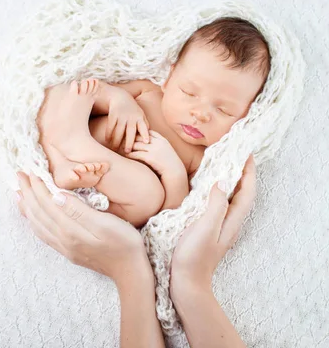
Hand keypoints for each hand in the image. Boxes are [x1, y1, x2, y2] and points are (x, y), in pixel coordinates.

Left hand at [15, 172, 150, 282]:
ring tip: (18, 193)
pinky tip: (32, 216)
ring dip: (27, 207)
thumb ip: (79, 210)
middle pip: (38, 213)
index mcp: (71, 230)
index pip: (48, 203)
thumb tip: (56, 196)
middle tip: (19, 175)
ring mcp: (64, 248)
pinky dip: (33, 222)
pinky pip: (43, 235)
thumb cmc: (124, 243)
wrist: (130, 271)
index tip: (30, 171)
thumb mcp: (106, 223)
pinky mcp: (67, 252)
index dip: (38, 186)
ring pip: (37, 224)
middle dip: (27, 193)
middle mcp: (63, 240)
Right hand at [105, 90, 149, 153]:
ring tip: (115, 148)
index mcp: (139, 118)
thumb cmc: (132, 109)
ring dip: (116, 140)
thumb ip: (145, 125)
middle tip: (127, 151)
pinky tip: (107, 140)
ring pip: (118, 130)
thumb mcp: (141, 115)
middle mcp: (131, 117)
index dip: (145, 134)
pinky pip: (110, 126)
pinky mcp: (113, 114)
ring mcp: (121, 116)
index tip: (147, 142)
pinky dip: (108, 134)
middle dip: (129, 141)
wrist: (120, 97)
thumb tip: (149, 138)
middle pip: (130, 131)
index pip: (144, 127)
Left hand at [128, 130, 183, 177]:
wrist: (176, 173)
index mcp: (162, 140)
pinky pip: (136, 154)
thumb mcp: (166, 150)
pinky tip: (125, 155)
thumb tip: (147, 142)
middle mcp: (158, 143)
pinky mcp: (150, 158)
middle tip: (123, 139)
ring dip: (128, 146)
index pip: (148, 131)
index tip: (133, 134)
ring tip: (122, 147)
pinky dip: (130, 154)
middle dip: (131, 137)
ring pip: (137, 144)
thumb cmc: (170, 163)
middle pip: (140, 136)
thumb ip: (158, 145)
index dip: (140, 132)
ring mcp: (154, 150)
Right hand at [170, 155, 256, 293]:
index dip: (248, 171)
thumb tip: (222, 182)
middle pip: (242, 193)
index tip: (245, 152)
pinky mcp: (208, 229)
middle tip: (235, 154)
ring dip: (230, 181)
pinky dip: (217, 191)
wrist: (187, 282)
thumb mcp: (205, 229)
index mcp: (232, 220)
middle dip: (241, 173)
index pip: (246, 191)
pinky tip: (206, 188)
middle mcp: (229, 222)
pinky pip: (218, 204)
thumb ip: (215, 206)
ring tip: (223, 165)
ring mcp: (219, 226)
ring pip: (230, 198)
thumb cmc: (194, 257)